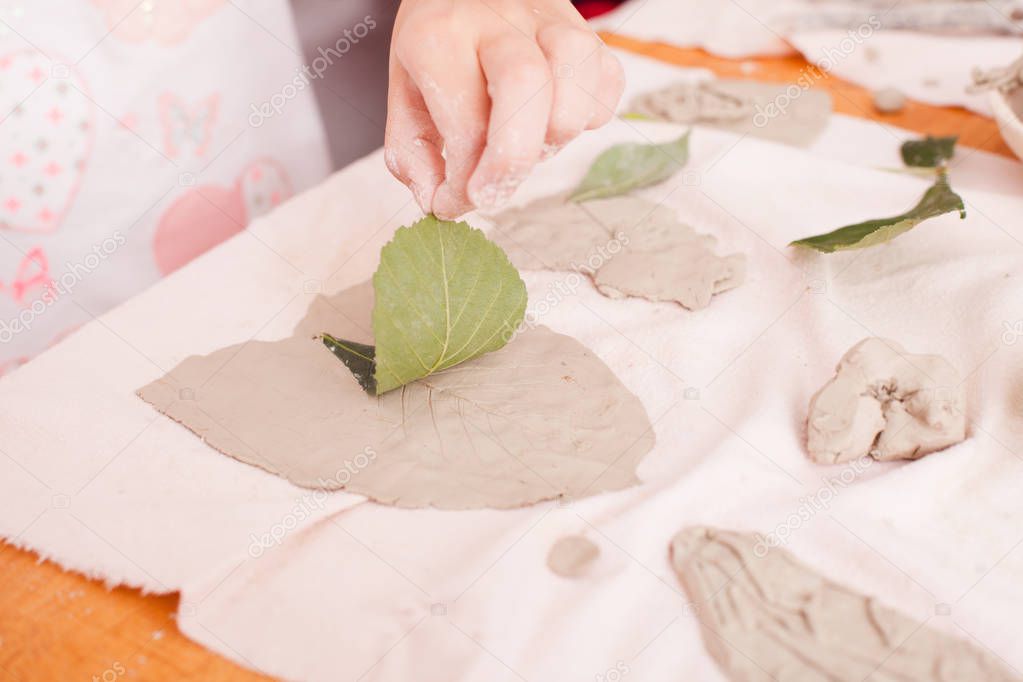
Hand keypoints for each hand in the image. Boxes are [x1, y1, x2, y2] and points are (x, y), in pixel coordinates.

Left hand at [384, 0, 624, 218]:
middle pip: (525, 86)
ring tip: (527, 146)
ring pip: (575, 79)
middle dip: (513, 160)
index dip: (463, 183)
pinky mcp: (587, 28)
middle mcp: (498, 19)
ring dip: (556, 135)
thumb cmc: (437, 42)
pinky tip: (556, 120)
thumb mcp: (405, 91)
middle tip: (493, 193)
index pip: (466, 124)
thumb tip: (439, 203)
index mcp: (441, 35)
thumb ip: (414, 151)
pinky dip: (589, 115)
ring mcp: (550, 19)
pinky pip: (607, 79)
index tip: (453, 204)